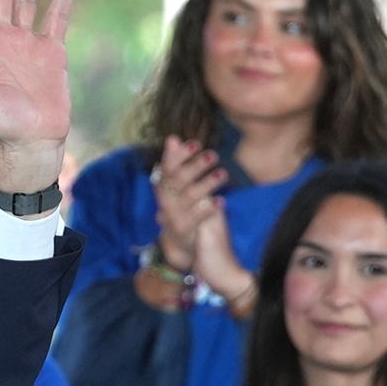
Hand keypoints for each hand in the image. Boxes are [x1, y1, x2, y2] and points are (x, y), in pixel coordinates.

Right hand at [150, 135, 226, 268]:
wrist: (179, 247)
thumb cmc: (182, 211)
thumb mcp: (179, 187)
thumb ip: (177, 164)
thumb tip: (173, 138)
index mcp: (164, 188)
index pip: (168, 168)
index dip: (180, 155)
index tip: (196, 143)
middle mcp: (165, 201)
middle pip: (178, 180)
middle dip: (195, 166)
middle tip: (213, 155)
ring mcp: (173, 217)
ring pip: (189, 197)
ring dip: (206, 184)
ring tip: (222, 174)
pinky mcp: (183, 230)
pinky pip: (195, 218)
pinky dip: (208, 209)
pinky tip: (221, 201)